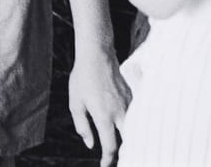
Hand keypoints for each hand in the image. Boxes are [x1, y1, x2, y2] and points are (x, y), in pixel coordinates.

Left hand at [68, 44, 130, 166]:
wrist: (97, 54)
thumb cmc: (83, 78)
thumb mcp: (75, 103)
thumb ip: (83, 126)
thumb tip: (90, 144)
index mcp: (104, 116)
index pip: (110, 146)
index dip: (108, 160)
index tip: (104, 165)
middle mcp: (119, 112)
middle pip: (128, 141)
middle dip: (125, 153)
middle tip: (118, 159)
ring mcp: (128, 103)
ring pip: (133, 128)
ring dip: (130, 139)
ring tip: (125, 147)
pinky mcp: (132, 95)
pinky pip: (134, 115)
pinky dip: (132, 124)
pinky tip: (128, 127)